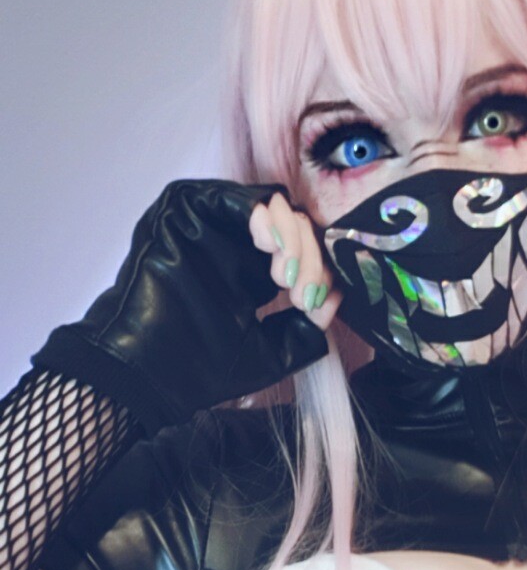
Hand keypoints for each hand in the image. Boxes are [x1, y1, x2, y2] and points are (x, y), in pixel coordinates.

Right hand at [30, 179, 329, 435]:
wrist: (147, 374)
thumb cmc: (202, 368)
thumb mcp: (273, 349)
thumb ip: (306, 326)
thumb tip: (337, 296)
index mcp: (250, 270)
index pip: (302, 251)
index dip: (319, 273)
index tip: (316, 307)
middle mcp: (232, 241)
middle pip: (294, 224)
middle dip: (311, 259)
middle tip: (305, 295)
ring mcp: (208, 221)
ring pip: (273, 206)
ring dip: (293, 240)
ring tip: (287, 279)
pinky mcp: (185, 207)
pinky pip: (237, 196)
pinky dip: (266, 218)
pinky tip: (273, 250)